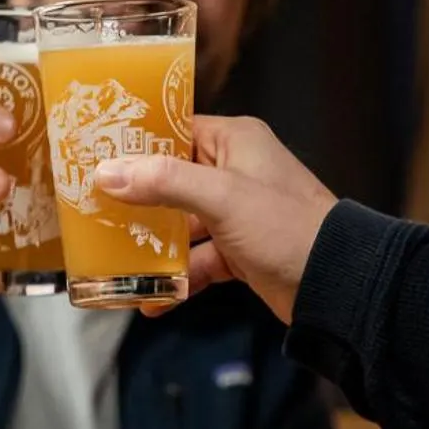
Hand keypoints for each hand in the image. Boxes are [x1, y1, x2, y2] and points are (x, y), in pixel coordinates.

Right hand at [93, 115, 336, 323]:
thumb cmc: (287, 227)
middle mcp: (234, 171)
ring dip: (151, 245)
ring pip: (179, 224)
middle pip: (169, 179)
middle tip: (90, 211)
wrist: (338, 284)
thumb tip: (108, 172)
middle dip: (133, 200)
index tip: (92, 155)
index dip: (134, 142)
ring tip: (112, 261)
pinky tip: (150, 299)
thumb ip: (164, 183)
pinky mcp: (239, 251)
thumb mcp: (222, 198)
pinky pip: (196, 260)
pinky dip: (176, 278)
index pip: (173, 129)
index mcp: (235, 141)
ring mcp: (236, 214)